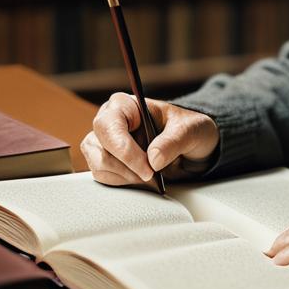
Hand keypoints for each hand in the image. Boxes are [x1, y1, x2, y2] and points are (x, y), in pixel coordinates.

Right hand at [81, 93, 218, 186]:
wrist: (191, 147)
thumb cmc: (188, 129)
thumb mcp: (190, 130)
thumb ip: (173, 141)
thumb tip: (153, 159)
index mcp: (127, 105)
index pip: (109, 124)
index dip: (124, 148)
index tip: (147, 168)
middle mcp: (111, 122)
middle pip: (98, 146)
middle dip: (126, 166)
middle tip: (151, 175)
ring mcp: (105, 142)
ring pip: (98, 164)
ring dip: (125, 176)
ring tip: (150, 175)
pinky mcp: (106, 161)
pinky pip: (103, 176)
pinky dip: (122, 182)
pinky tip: (142, 178)